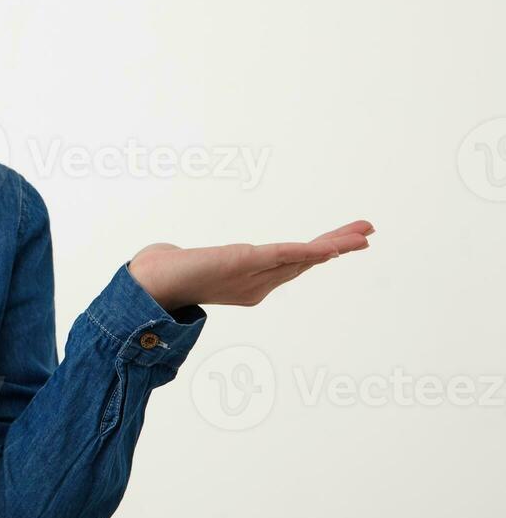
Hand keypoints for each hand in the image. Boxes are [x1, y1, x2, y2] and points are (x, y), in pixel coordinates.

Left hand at [126, 219, 373, 311]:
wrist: (150, 283)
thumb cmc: (170, 274)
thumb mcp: (198, 265)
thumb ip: (201, 262)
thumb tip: (187, 254)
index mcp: (253, 283)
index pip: (292, 263)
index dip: (318, 254)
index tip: (341, 243)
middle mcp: (258, 282)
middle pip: (305, 261)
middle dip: (338, 247)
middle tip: (368, 233)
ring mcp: (253, 275)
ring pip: (301, 258)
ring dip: (334, 246)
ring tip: (363, 235)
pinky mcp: (243, 263)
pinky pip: (283, 257)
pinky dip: (307, 252)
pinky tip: (328, 248)